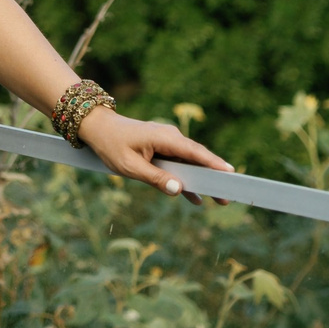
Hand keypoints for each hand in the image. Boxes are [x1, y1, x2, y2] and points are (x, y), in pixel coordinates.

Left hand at [78, 108, 232, 202]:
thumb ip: (155, 178)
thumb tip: (179, 189)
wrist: (97, 127)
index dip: (213, 163)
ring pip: (190, 162)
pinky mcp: (163, 149)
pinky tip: (195, 197)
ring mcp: (168, 142)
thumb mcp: (130, 166)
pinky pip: (179, 164)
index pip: (195, 152)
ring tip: (218, 200)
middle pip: (198, 158)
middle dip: (213, 177)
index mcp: (165, 137)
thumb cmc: (111, 144)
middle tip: (228, 196)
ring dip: (202, 180)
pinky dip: (186, 179)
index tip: (231, 173)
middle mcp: (171, 137)